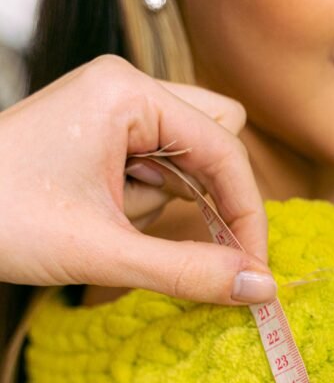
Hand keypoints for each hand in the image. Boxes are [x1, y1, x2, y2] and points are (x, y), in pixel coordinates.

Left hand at [0, 55, 275, 303]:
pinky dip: (153, 214)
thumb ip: (189, 272)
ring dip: (176, 213)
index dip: (247, 213)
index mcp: (126, 96)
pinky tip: (117, 232)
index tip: (257, 270)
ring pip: (186, 166)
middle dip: (213, 205)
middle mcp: (124, 96)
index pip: (224, 148)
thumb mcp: (104, 253)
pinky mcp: (101, 147)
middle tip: (214, 257)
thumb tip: (260, 287)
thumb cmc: (1, 218)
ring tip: (127, 237)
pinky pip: (156, 178)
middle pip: (213, 145)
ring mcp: (112, 119)